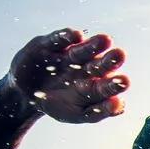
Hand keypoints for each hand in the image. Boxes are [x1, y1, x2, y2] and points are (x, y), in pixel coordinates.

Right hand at [8, 28, 130, 123]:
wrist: (25, 94)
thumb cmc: (58, 104)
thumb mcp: (77, 113)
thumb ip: (99, 111)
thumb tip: (121, 105)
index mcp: (96, 84)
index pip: (107, 85)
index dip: (114, 84)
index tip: (124, 82)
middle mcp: (86, 67)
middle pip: (99, 65)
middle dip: (109, 61)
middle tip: (120, 55)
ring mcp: (68, 55)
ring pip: (82, 50)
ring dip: (93, 45)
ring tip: (105, 40)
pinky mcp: (49, 44)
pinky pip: (58, 39)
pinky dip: (66, 36)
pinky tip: (76, 35)